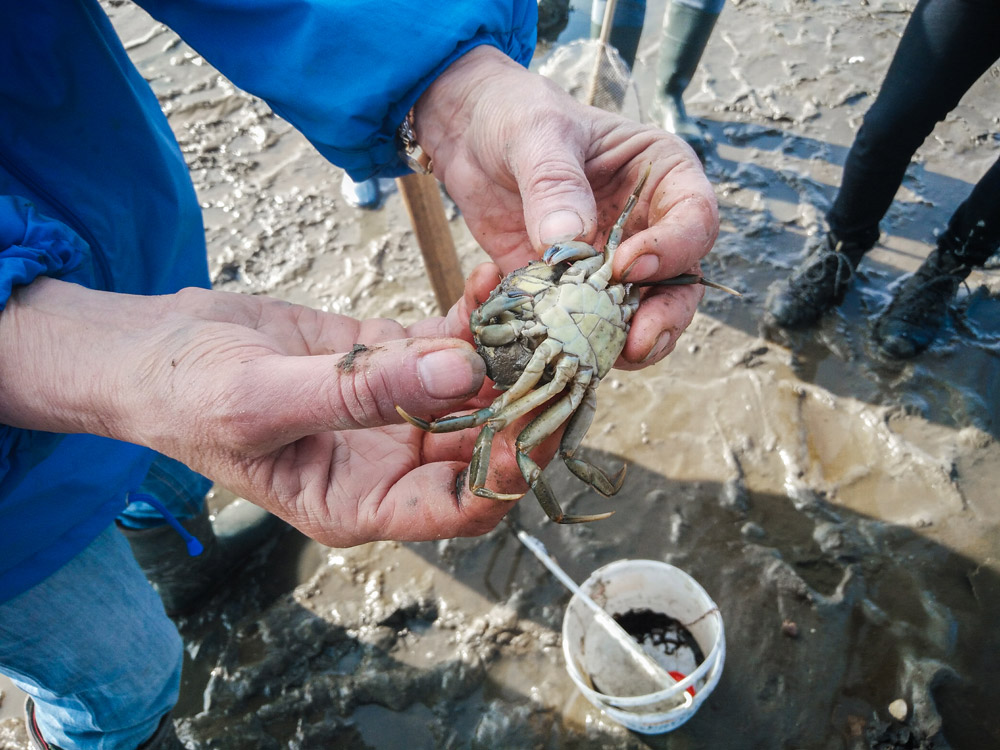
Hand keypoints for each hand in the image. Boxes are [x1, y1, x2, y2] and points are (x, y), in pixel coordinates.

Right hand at [0, 274, 548, 546]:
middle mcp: (394, 466)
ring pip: (481, 393)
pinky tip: (501, 277)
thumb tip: (462, 376)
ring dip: (516, 354)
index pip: (464, 506)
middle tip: (572, 348)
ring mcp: (399, 413)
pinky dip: (478, 315)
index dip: (511, 468)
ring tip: (550, 305)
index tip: (542, 414)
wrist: (157, 350)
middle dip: (532, 404)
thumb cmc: (189, 396)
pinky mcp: (395, 361)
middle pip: (489, 448)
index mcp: (364, 504)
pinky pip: (451, 343)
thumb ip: (360, 393)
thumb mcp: (262, 399)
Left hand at [414, 46, 718, 366]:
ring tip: (596, 359)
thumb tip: (569, 242)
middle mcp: (648, 226)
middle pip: (679, 284)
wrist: (471, 137)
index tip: (627, 266)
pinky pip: (581, 327)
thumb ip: (555, 182)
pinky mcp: (570, 293)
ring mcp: (610, 265)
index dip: (673, 250)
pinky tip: (543, 345)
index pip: (694, 218)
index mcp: (661, 175)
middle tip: (639, 345)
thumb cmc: (516, 116)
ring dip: (621, 343)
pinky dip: (568, 342)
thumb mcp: (536, 132)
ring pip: (637, 317)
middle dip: (664, 319)